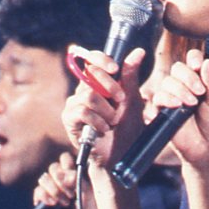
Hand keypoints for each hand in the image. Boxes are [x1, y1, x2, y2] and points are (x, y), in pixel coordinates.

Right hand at [34, 152, 82, 208]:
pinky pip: (37, 191)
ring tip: (64, 203)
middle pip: (53, 167)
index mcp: (73, 174)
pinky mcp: (42, 199)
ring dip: (54, 190)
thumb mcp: (87, 192)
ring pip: (44, 178)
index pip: (65, 159)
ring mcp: (51, 189)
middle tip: (71, 194)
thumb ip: (77, 179)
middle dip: (61, 180)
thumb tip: (64, 173)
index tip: (73, 176)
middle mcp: (61, 180)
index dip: (67, 165)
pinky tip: (52, 204)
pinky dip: (44, 196)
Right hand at [61, 47, 145, 165]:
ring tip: (113, 122)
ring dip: (106, 110)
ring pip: (88, 95)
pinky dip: (97, 121)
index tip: (115, 68)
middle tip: (121, 103)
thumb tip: (138, 51)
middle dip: (111, 87)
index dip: (101, 59)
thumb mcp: (133, 101)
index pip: (92, 60)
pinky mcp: (69, 119)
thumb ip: (131, 77)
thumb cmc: (128, 130)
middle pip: (91, 74)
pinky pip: (81, 111)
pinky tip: (103, 130)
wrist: (121, 157)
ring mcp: (75, 104)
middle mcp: (84, 90)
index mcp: (99, 84)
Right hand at [149, 48, 208, 169]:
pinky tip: (178, 105)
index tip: (199, 66)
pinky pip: (157, 98)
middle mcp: (184, 87)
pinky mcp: (161, 112)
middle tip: (200, 92)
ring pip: (167, 82)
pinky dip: (167, 98)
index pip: (192, 61)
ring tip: (192, 103)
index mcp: (199, 81)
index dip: (194, 60)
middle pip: (177, 68)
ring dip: (180, 89)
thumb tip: (206, 61)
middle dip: (188, 77)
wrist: (208, 149)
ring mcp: (171, 99)